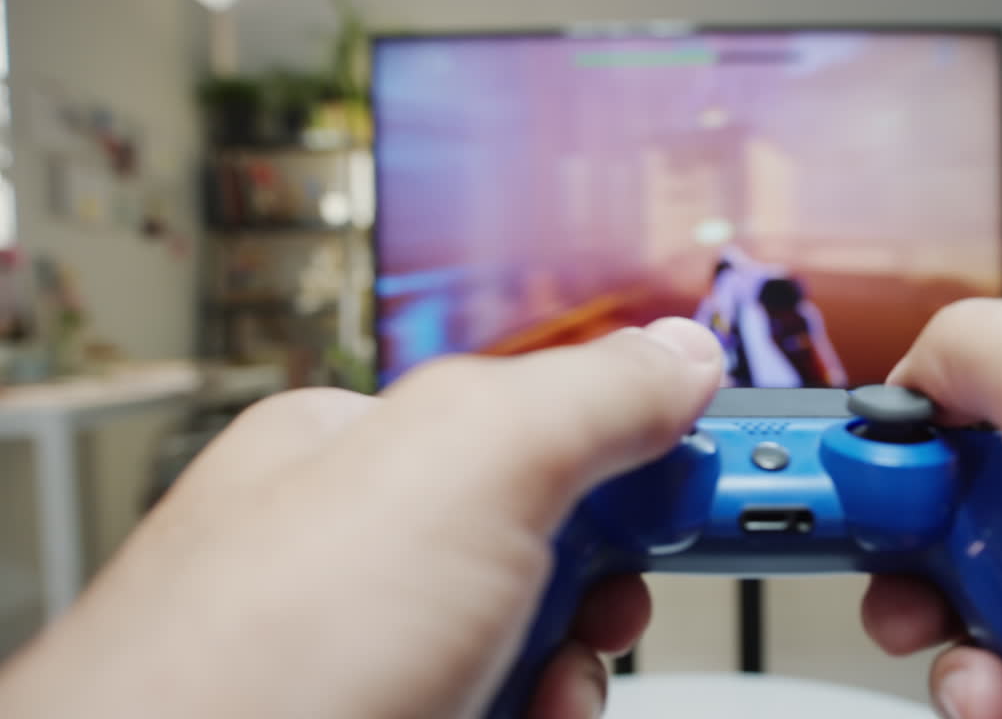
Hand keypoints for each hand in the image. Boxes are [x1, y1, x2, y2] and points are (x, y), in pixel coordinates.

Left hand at [0, 318, 723, 718]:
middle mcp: (362, 552)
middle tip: (612, 600)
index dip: (631, 444)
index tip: (706, 477)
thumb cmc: (260, 652)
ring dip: (570, 670)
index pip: (535, 415)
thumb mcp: (468, 465)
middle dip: (601, 580)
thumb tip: (680, 354)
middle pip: (542, 541)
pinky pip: (509, 706)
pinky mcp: (402, 717)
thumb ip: (591, 395)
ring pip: (530, 643)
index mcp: (367, 450)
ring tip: (543, 687)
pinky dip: (536, 716)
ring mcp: (373, 652)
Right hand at [861, 299, 1001, 718]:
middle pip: (957, 535)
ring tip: (989, 682)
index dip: (895, 457)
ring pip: (979, 632)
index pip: (964, 424)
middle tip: (906, 596)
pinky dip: (996, 708)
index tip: (855, 499)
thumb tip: (908, 376)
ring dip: (954, 661)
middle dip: (909, 571)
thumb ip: (986, 348)